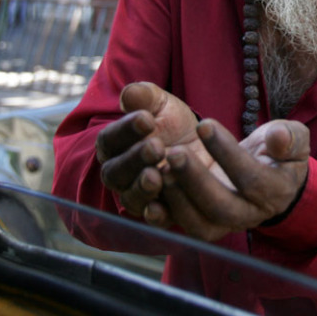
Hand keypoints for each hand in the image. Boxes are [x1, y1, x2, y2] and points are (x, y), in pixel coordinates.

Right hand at [95, 81, 214, 219]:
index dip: (125, 130)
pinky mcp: (164, 214)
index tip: (146, 118)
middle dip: (135, 159)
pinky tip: (161, 208)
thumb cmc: (175, 125)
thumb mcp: (163, 106)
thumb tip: (129, 94)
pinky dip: (155, 215)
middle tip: (156, 146)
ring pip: (132, 198)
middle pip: (116, 173)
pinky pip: (153, 220)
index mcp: (115, 146)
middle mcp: (121, 175)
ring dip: (143, 187)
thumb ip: (145, 98)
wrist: (207, 149)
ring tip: (158, 174)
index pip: (110, 140)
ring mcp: (140, 197)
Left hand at [156, 117, 309, 241]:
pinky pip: (181, 228)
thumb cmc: (278, 153)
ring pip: (198, 224)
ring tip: (158, 169)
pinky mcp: (203, 225)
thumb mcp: (293, 138)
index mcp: (275, 191)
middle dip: (195, 180)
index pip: (250, 178)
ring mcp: (224, 224)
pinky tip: (149, 189)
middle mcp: (249, 214)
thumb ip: (289, 136)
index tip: (204, 124)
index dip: (226, 152)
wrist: (269, 177)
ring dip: (176, 199)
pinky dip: (162, 214)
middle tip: (175, 153)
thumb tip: (277, 138)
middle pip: (220, 207)